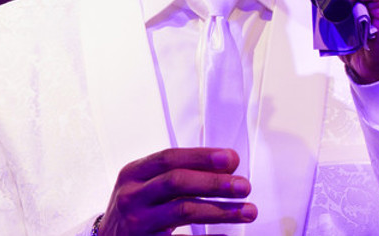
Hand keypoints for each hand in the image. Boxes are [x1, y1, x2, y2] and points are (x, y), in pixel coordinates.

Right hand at [99, 148, 255, 235]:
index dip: (202, 156)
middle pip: (176, 182)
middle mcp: (132, 196)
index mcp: (133, 173)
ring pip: (182, 211)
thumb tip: (227, 163)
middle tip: (244, 186)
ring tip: (247, 210)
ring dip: (220, 210)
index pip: (169, 158)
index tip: (231, 158)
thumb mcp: (145, 184)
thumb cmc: (134, 208)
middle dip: (214, 182)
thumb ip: (179, 172)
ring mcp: (137, 222)